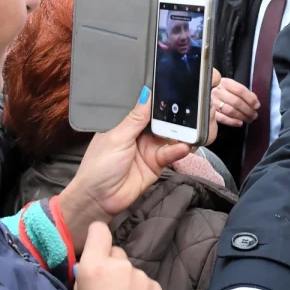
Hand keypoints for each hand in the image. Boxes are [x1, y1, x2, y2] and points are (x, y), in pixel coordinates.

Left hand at [60, 88, 191, 251]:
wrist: (98, 198)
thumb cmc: (99, 166)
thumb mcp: (117, 137)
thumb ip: (136, 118)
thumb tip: (146, 94)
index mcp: (126, 124)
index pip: (145, 108)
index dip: (158, 101)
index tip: (174, 91)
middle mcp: (139, 135)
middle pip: (161, 121)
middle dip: (173, 116)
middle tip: (188, 108)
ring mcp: (149, 149)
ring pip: (169, 137)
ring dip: (179, 134)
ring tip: (190, 129)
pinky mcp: (157, 164)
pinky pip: (170, 154)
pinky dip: (178, 150)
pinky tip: (183, 147)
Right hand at [75, 222, 164, 289]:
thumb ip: (84, 280)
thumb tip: (88, 269)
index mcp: (94, 266)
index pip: (99, 231)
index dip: (97, 236)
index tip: (97, 244)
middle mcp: (119, 265)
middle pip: (116, 252)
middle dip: (112, 264)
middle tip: (109, 287)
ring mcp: (140, 275)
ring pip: (132, 271)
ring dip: (128, 281)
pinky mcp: (156, 287)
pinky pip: (146, 284)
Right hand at [212, 77, 260, 127]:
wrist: (206, 94)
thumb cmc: (224, 92)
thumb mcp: (233, 88)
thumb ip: (244, 93)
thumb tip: (255, 103)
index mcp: (225, 83)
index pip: (240, 90)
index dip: (250, 99)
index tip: (257, 106)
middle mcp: (218, 91)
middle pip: (236, 101)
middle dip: (248, 110)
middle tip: (254, 115)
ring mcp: (212, 102)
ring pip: (230, 110)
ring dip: (242, 116)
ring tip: (248, 119)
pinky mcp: (209, 112)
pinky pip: (222, 118)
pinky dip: (232, 122)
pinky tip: (239, 123)